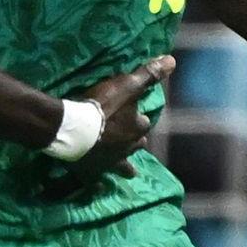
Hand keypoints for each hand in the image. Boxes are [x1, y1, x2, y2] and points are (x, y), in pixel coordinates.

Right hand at [40, 55, 174, 198]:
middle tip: (129, 137)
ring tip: (130, 172)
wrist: (74, 129)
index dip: (138, 117)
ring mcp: (111, 162)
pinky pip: (97, 180)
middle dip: (134, 141)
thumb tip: (172, 61)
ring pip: (123, 166)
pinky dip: (98, 181)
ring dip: (125, 165)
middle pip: (136, 144)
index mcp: (137, 128)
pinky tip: (98, 185)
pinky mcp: (93, 172)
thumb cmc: (102, 105)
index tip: (133, 112)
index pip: (143, 122)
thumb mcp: (127, 85)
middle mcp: (128, 148)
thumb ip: (148, 74)